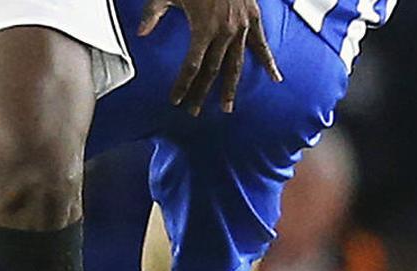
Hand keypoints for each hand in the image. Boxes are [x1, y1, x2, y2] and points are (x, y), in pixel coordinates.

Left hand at [139, 0, 282, 115]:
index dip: (183, 85)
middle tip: (194, 111)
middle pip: (212, 71)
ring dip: (230, 88)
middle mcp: (225, 32)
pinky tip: (276, 78)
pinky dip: (269, 62)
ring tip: (226, 107)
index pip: (191, 66)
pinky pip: (262, 45)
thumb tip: (141, 33)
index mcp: (204, 28)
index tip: (176, 100)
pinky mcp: (254, 20)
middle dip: (202, 93)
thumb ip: (153, 13)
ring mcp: (242, 27)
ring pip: (236, 65)